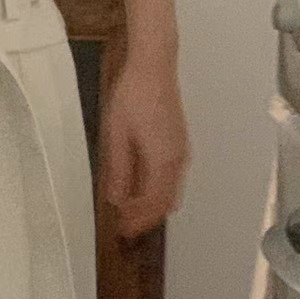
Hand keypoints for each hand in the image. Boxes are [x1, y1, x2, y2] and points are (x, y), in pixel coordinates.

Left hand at [101, 53, 190, 239]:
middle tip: (123, 225)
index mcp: (163, 161)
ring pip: (171, 191)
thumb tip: (117, 201)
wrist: (154, 66)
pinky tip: (139, 186)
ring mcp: (182, 151)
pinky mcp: (179, 143)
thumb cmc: (132, 98)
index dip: (139, 222)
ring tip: (128, 209)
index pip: (154, 205)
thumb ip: (119, 172)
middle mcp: (178, 160)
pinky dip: (157, 190)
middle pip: (166, 202)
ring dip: (152, 204)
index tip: (122, 232)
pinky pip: (172, 178)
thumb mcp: (117, 136)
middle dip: (146, 217)